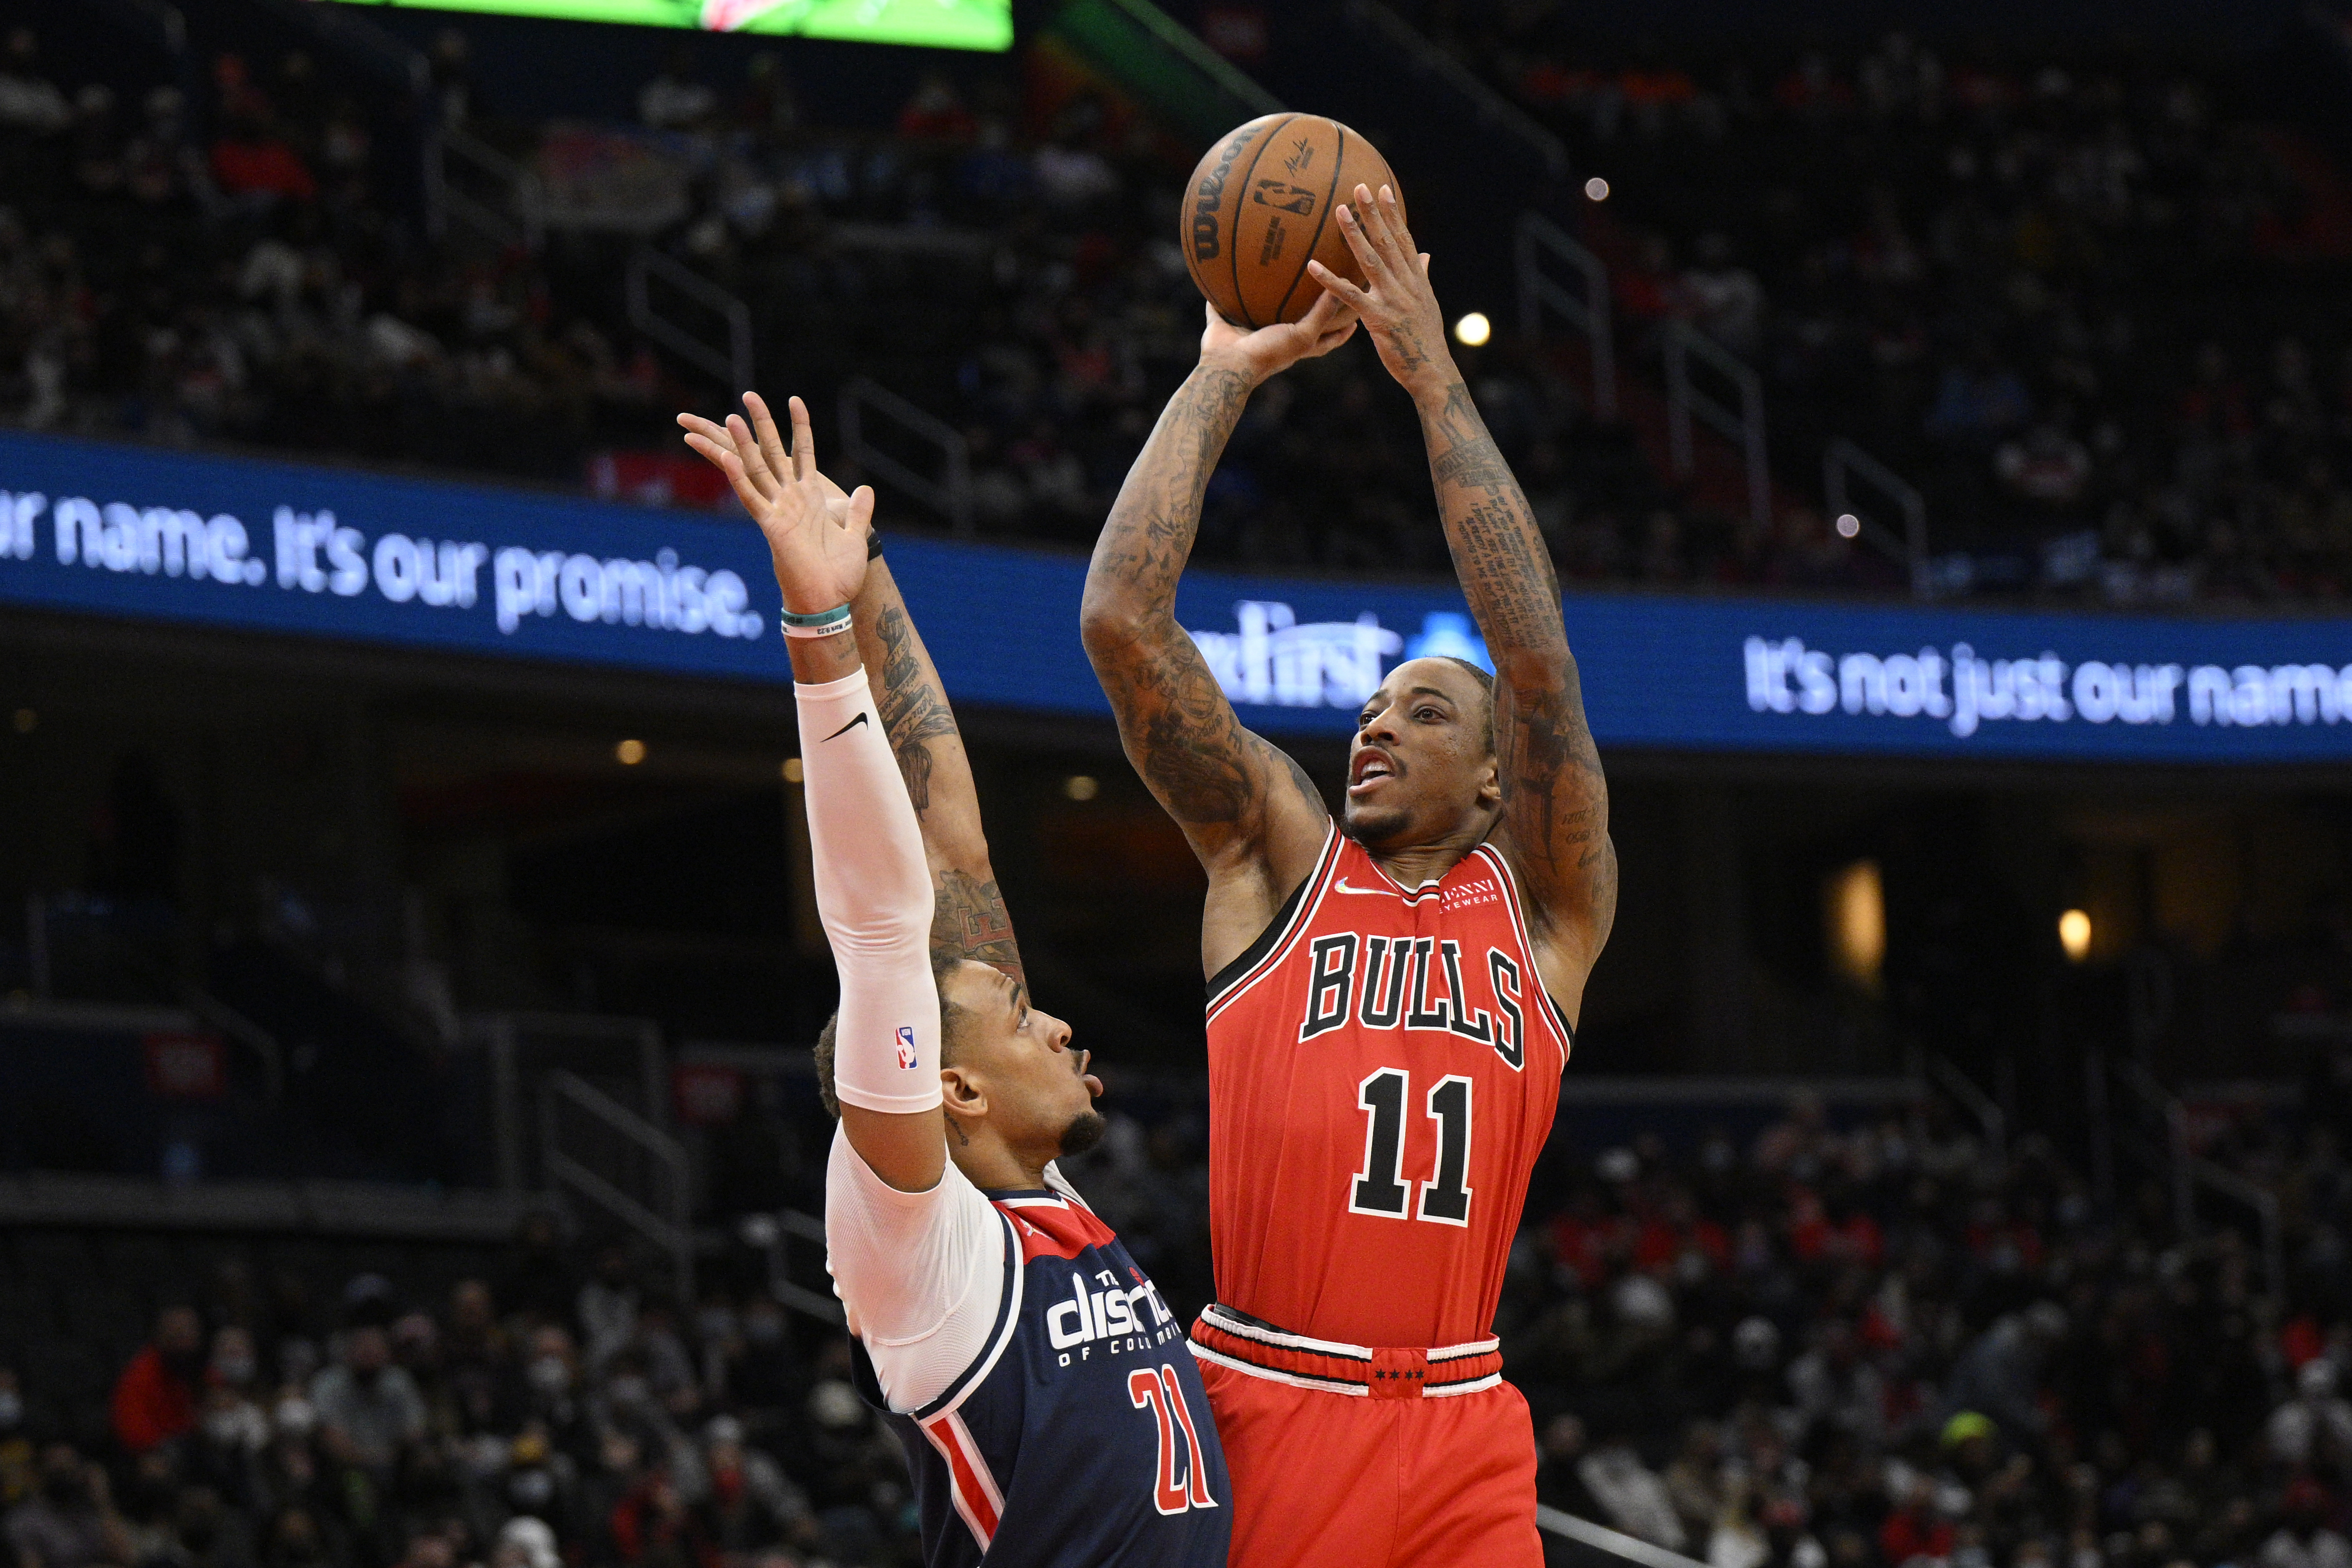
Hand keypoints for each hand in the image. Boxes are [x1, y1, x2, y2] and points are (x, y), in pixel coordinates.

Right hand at [680, 392, 871, 613]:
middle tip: (749, 395)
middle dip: (762, 424)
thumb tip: (865, 490)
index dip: (800, 427)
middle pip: (773, 453)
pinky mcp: (771, 527)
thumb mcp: (855, 536)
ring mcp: (778, 512)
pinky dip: (739, 479)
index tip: (795, 400)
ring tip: (731, 416)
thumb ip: (858, 512)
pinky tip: (729, 457)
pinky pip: (751, 499)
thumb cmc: (839, 576)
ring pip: (756, 470)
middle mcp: (791, 500)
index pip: (803, 453)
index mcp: (810, 499)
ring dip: (744, 444)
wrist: (830, 603)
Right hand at [1198, 290, 1356, 385]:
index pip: (1325, 339)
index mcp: (1294, 346)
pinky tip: (1216, 276)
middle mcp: (1273, 339)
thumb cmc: (1269, 354)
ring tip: (1266, 275)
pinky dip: (1215, 296)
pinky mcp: (1223, 325)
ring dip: (1260, 298)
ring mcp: (1247, 333)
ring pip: (1257, 312)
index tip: (1354, 319)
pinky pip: (1218, 307)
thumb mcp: (1302, 335)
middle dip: (1302, 311)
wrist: (1230, 366)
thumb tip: (1339, 286)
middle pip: (1293, 324)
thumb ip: (1322, 314)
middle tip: (1314, 289)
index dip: (1340, 331)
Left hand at [1306, 184, 1451, 399]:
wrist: (1432, 371)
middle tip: (1358, 186)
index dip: (1392, 213)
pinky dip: (1330, 280)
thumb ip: (1423, 276)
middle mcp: (1406, 284)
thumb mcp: (1427, 304)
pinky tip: (1312, 266)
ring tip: (1338, 212)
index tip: (1382, 189)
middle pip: (1387, 241)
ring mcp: (1393, 300)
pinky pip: (1350, 296)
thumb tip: (1425, 254)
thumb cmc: (1425, 340)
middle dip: (1373, 213)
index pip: (1403, 239)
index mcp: (1416, 279)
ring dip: (1354, 235)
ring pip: (1370, 261)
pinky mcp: (1378, 319)